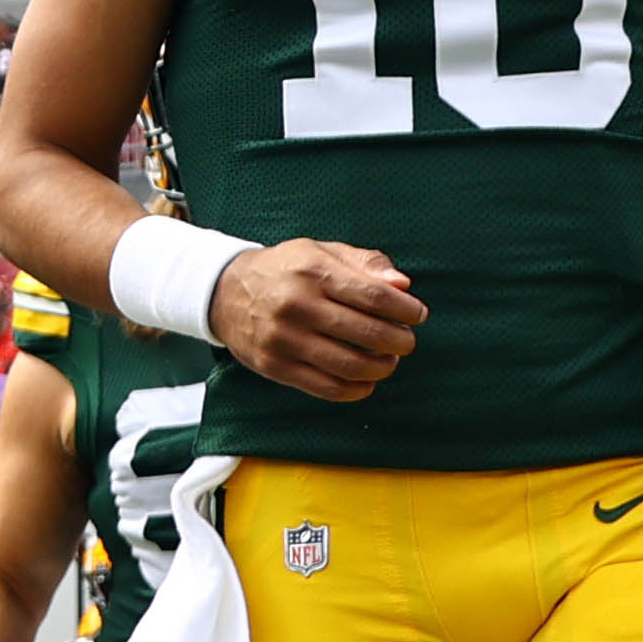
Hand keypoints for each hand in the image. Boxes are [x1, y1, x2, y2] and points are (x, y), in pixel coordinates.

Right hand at [206, 238, 425, 400]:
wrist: (225, 293)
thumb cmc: (286, 270)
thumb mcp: (321, 251)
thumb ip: (364, 263)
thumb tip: (403, 285)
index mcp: (313, 271)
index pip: (374, 296)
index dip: (405, 309)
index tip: (418, 314)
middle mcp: (297, 305)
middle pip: (367, 333)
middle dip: (399, 341)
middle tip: (406, 340)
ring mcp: (284, 339)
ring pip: (351, 365)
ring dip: (382, 367)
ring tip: (389, 360)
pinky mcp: (275, 366)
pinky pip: (327, 388)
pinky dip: (357, 389)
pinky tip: (367, 380)